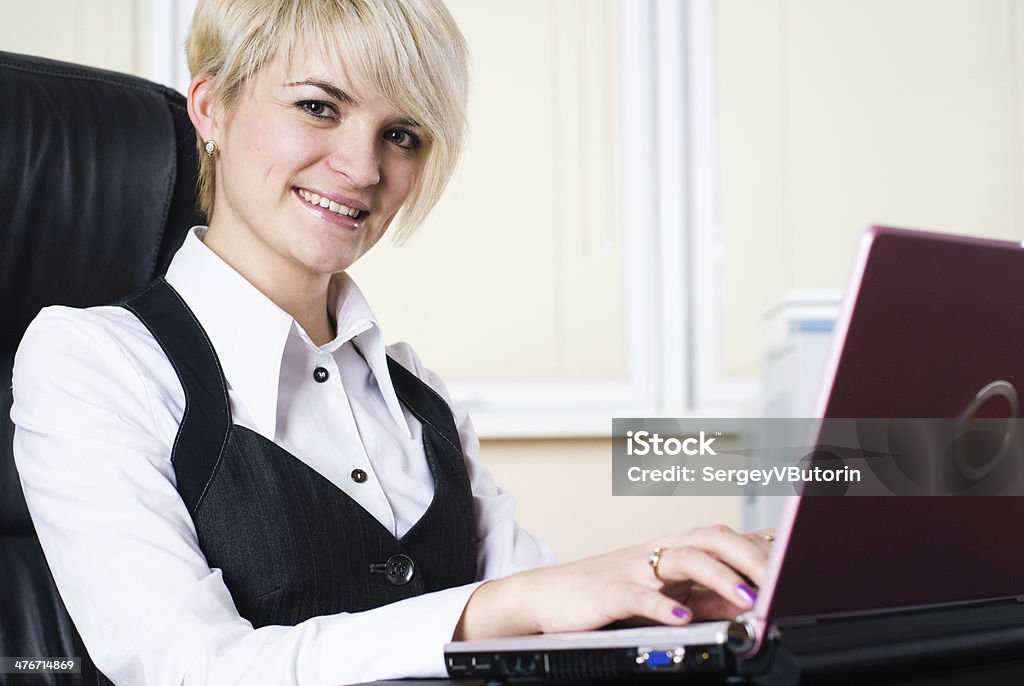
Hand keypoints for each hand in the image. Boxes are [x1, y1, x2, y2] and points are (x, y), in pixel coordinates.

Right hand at [455, 525, 772, 638]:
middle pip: (711, 536)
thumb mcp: (663, 593)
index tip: (799, 555)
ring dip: (720, 577)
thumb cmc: (606, 594)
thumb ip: (704, 595)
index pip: (726, 537)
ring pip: (683, 557)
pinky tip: (681, 617)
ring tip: (748, 600)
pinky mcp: (609, 591)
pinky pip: (638, 593)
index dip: (763, 545)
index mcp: (673, 550)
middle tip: (783, 581)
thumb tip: (753, 601)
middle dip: (751, 555)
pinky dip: (662, 604)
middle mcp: (658, 552)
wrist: (546, 596)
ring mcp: (634, 568)